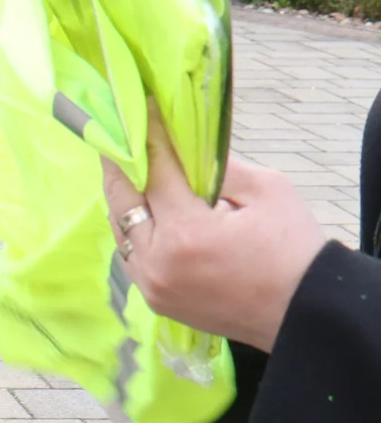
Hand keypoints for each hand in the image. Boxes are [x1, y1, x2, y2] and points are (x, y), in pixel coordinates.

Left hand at [101, 110, 328, 351]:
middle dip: (121, 165)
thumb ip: (220, 163)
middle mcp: (158, 261)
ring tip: (132, 172)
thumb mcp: (266, 190)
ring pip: (121, 231)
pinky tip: (147, 212)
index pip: (154, 170)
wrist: (303, 313)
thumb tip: (186, 140)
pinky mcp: (157, 301)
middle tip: (121, 137)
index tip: (142, 109)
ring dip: (125, 200)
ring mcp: (153, 286)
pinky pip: (131, 257)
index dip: (148, 136)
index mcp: (186, 231)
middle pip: (122, 201)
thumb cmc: (293, 249)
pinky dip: (134, 232)